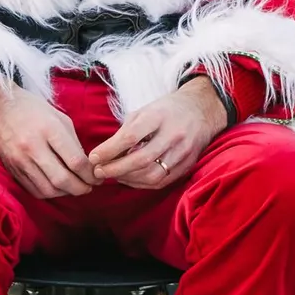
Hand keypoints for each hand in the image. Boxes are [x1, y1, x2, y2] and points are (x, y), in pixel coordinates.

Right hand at [0, 81, 96, 197]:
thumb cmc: (30, 108)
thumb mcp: (58, 117)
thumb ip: (73, 142)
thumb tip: (85, 166)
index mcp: (48, 129)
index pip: (75, 161)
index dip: (90, 173)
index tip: (97, 175)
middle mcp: (32, 147)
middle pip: (63, 180)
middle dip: (82, 188)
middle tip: (90, 186)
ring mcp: (20, 160)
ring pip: (49, 189)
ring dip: (66, 193)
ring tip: (75, 187)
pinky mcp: (12, 169)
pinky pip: (34, 189)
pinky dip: (49, 192)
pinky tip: (57, 187)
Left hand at [87, 77, 227, 188]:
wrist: (201, 111)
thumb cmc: (165, 110)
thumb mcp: (143, 111)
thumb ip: (125, 132)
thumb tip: (103, 155)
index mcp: (159, 116)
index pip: (130, 137)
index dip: (109, 150)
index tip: (93, 158)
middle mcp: (173, 134)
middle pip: (141, 159)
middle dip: (115, 169)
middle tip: (98, 172)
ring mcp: (183, 152)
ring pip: (152, 174)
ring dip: (127, 179)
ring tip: (113, 175)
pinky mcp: (187, 165)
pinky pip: (161, 181)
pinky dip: (141, 183)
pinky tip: (129, 178)